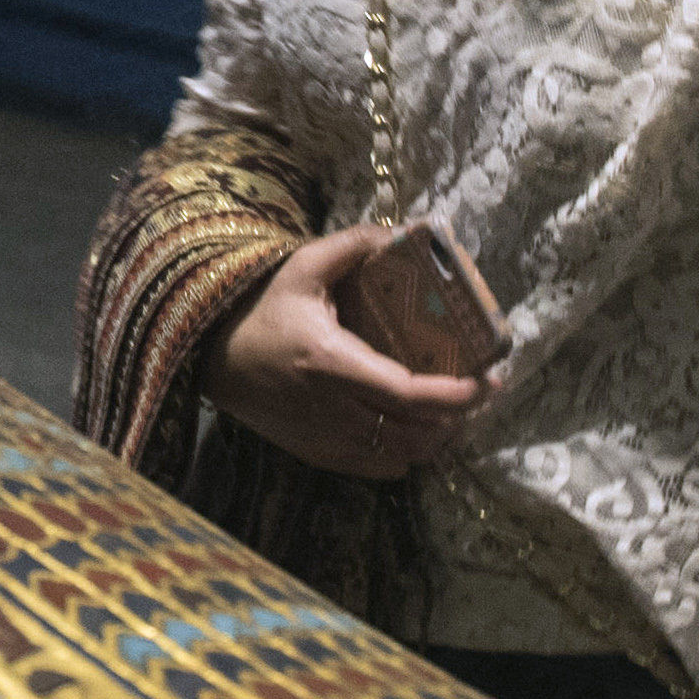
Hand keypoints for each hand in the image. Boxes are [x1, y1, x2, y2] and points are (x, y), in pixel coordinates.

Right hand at [198, 223, 485, 477]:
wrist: (211, 358)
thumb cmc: (260, 310)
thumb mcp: (302, 267)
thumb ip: (353, 246)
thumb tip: (402, 230)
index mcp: (330, 361)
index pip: (407, 392)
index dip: (454, 395)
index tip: (487, 382)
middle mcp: (330, 408)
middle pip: (413, 432)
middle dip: (457, 417)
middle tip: (480, 391)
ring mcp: (325, 437)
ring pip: (400, 455)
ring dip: (435, 439)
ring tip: (454, 412)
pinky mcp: (317, 452)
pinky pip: (376, 468)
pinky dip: (405, 455)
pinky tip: (415, 432)